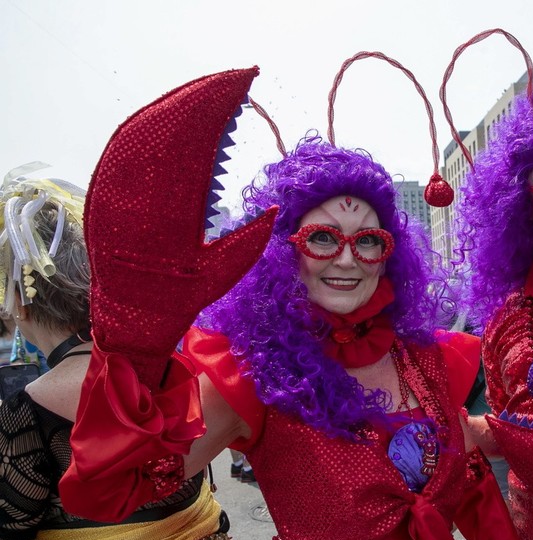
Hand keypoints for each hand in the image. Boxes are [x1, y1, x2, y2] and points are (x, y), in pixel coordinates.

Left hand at [85, 67, 276, 387]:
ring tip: (210, 90)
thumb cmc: (183, 296)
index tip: (244, 84)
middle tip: (236, 79)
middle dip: (205, 94)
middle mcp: (139, 190)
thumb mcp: (226, 269)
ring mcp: (116, 186)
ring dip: (179, 102)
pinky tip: (173, 111)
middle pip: (170, 122)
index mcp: (171, 209)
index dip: (219, 104)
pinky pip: (125, 141)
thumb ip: (252, 236)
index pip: (196, 137)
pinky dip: (152, 118)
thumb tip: (274, 206)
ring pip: (145, 124)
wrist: (130, 313)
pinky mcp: (105, 187)